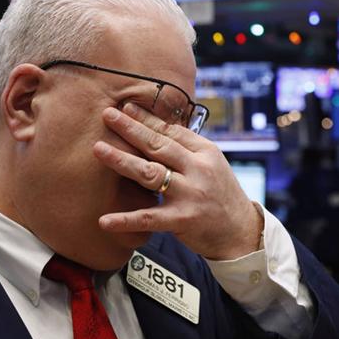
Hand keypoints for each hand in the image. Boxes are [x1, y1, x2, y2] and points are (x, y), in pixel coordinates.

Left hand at [93, 103, 262, 259]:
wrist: (240, 231)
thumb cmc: (221, 195)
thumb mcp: (211, 164)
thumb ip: (186, 149)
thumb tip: (155, 128)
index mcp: (205, 152)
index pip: (171, 131)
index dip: (146, 119)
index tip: (125, 108)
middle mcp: (198, 169)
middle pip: (158, 145)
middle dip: (131, 129)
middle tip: (107, 116)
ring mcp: (190, 194)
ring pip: (150, 173)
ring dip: (122, 160)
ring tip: (99, 149)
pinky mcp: (183, 219)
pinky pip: (149, 218)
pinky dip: (126, 219)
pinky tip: (104, 220)